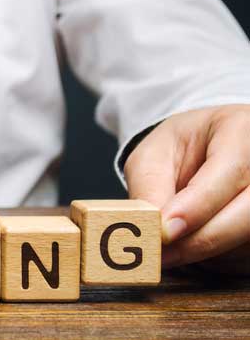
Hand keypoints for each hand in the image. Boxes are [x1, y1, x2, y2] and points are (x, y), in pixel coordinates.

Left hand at [125, 104, 249, 270]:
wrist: (205, 152)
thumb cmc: (179, 150)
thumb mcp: (152, 157)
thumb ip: (149, 187)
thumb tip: (151, 227)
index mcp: (242, 130)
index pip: (229, 171)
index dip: (197, 206)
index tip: (164, 232)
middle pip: (248, 213)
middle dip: (202, 239)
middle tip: (161, 255)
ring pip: (248, 239)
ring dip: (209, 253)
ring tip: (173, 247)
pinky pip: (247, 255)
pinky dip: (219, 259)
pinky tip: (195, 245)